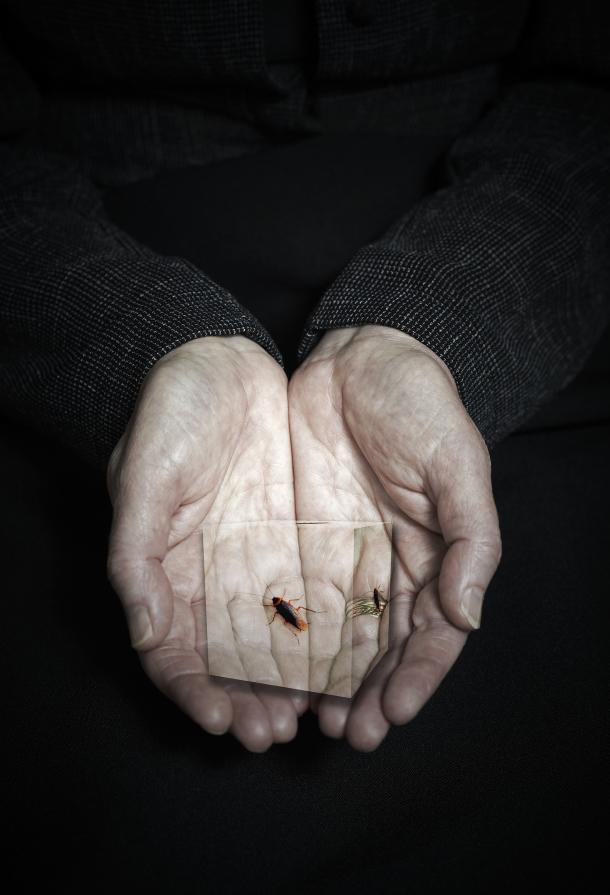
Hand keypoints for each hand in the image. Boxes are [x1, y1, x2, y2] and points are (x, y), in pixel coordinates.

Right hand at [106, 335, 306, 752]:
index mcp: (169, 568)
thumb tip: (146, 632)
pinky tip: (345, 661)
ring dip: (292, 680)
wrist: (218, 362)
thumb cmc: (169, 413)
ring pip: (276, 636)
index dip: (194, 690)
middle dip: (251, 698)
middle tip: (274, 733)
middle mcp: (213, 573)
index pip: (175, 650)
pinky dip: (324, 634)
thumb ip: (138, 554)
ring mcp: (256, 557)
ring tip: (316, 714)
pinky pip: (313, 594)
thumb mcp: (144, 474)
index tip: (222, 719)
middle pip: (229, 656)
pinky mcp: (296, 535)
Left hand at [288, 325, 501, 750]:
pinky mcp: (302, 540)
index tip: (397, 713)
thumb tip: (469, 615)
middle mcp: (391, 565)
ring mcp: (345, 556)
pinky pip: (297, 600)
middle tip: (354, 735)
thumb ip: (471, 537)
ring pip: (341, 636)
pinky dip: (292, 643)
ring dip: (333, 683)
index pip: (435, 632)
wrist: (357, 355)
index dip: (420, 677)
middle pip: (386, 648)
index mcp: (437, 553)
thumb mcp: (456, 460)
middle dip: (374, 695)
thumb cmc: (418, 401)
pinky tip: (280, 674)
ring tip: (315, 721)